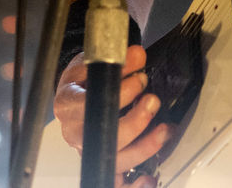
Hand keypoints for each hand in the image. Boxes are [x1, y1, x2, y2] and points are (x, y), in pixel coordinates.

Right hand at [53, 45, 172, 186]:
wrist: (76, 92)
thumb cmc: (83, 80)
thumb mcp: (95, 63)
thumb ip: (117, 60)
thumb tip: (137, 55)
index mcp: (67, 105)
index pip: (88, 104)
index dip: (118, 95)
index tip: (138, 80)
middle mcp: (75, 132)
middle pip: (104, 137)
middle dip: (135, 121)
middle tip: (152, 101)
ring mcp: (88, 150)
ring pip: (115, 160)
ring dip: (144, 147)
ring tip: (164, 130)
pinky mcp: (102, 161)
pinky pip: (116, 182)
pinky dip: (133, 184)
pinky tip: (149, 178)